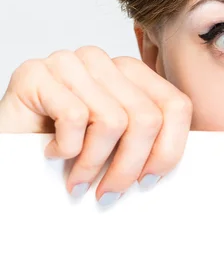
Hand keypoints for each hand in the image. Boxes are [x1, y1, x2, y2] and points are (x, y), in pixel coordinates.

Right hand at [0, 46, 192, 205]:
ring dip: (94, 163)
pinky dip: (67, 148)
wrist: (8, 144)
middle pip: (147, 117)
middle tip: (110, 192)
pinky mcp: (37, 74)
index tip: (150, 178)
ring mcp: (69, 62)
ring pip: (114, 120)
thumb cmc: (63, 146)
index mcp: (131, 71)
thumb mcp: (115, 141)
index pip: (176, 105)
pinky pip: (74, 117)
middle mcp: (103, 61)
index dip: (169, 148)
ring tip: (80, 180)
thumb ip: (145, 139)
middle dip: (130, 166)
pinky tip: (55, 153)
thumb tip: (173, 166)